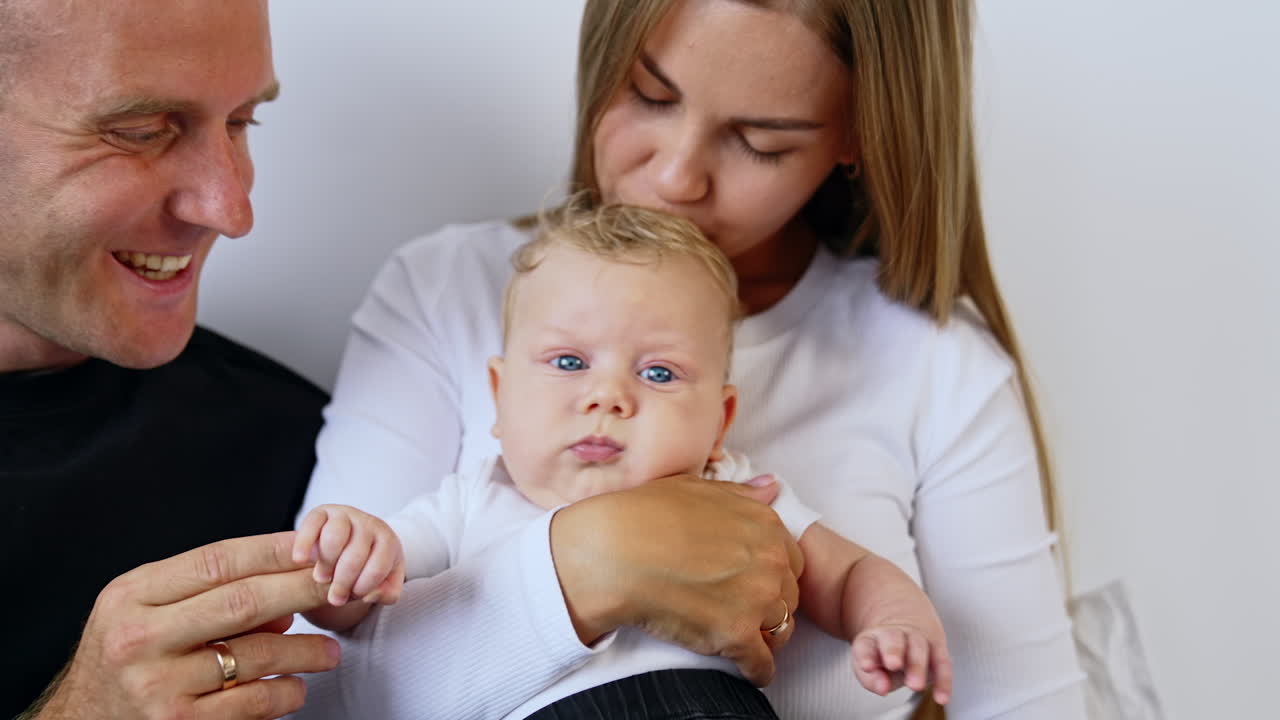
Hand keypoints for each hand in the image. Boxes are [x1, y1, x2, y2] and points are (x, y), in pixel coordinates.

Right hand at [31, 532, 338, 719]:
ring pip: (256, 656)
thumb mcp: (147, 611)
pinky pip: (252, 703)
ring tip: (329, 651)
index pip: (217, 560)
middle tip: (340, 588)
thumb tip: (285, 602)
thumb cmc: (126, 657)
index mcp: (132, 596)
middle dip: (302, 590)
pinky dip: (284, 693)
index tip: (316, 545)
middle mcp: (140, 638)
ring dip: (304, 650)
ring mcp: (158, 685)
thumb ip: (208, 595)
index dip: (273, 550)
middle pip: (243, 602)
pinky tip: (295, 687)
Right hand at [293, 504, 405, 606]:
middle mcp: (369, 523)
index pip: (378, 568)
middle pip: (355, 556)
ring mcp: (346, 515)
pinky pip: (312, 523)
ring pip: (334, 536)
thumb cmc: (368, 566)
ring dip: (326, 563)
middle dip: (342, 582)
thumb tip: (371, 594)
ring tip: (321, 578)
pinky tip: (301, 559)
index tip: (352, 597)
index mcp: (387, 541)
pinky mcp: (322, 512)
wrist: (350, 543)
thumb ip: (386, 594)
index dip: (362, 588)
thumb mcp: (385, 583)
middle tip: (335, 597)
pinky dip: (304, 542)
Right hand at [550, 473, 802, 686]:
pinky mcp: (737, 635)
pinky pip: (763, 664)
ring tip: (747, 641)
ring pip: (781, 630)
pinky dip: (757, 670)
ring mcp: (756, 599)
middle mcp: (769, 560)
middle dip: (772, 604)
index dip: (772, 573)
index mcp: (764, 524)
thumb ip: (740, 493)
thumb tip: (770, 487)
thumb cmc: (645, 517)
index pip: (789, 559)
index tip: (755, 582)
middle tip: (746, 612)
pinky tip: (747, 670)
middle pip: (788, 595)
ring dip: (767, 637)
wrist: (614, 553)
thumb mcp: (696, 489)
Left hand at [852, 623, 952, 704]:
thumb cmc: (884, 656)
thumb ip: (872, 679)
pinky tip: (941, 697)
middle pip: (893, 639)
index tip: (867, 667)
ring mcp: (917, 637)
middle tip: (893, 665)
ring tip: (916, 686)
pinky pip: (942, 662)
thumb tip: (882, 688)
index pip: (866, 646)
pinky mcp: (937, 646)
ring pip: (918, 647)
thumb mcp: (872, 667)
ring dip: (917, 666)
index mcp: (872, 638)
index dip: (866, 656)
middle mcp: (894, 634)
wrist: (906, 629)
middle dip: (893, 652)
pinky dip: (943, 680)